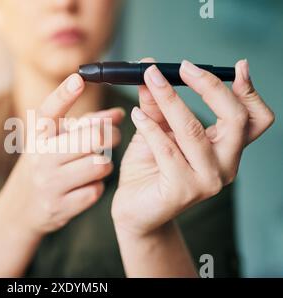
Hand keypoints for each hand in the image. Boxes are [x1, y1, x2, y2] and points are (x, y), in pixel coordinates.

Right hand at [0, 73, 123, 235]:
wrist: (19, 209)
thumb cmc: (45, 166)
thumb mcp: (55, 142)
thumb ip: (86, 125)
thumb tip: (119, 115)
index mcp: (37, 137)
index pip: (49, 112)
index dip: (64, 94)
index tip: (78, 79)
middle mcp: (41, 158)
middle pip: (92, 138)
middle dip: (111, 135)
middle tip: (113, 136)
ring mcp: (49, 183)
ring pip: (100, 165)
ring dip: (105, 164)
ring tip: (98, 163)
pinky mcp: (59, 207)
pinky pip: (95, 191)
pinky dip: (97, 186)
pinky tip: (87, 185)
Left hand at [112, 58, 273, 236]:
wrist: (134, 209)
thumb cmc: (148, 170)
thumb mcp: (156, 131)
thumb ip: (157, 105)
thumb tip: (152, 71)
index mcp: (226, 149)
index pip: (255, 119)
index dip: (250, 91)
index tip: (238, 66)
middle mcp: (225, 166)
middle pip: (235, 120)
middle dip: (209, 87)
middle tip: (184, 67)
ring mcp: (207, 180)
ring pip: (195, 131)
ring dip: (170, 100)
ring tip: (149, 81)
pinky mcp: (183, 191)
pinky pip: (167, 149)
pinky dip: (150, 127)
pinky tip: (136, 115)